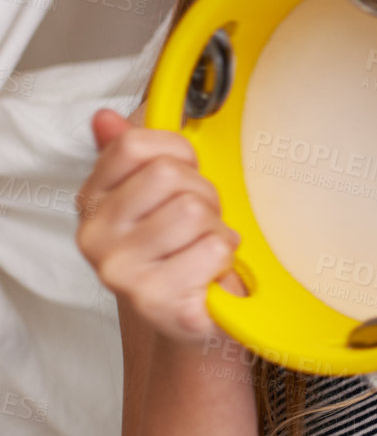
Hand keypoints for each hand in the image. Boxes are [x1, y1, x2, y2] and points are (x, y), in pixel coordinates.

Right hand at [75, 107, 245, 341]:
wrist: (190, 317)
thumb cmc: (179, 249)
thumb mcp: (155, 197)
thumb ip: (131, 156)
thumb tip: (106, 119)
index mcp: (92, 203)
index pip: (133, 146)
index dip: (176, 154)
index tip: (184, 176)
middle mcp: (95, 238)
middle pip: (169, 175)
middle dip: (202, 193)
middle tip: (199, 222)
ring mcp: (121, 272)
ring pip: (193, 211)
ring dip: (215, 227)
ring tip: (203, 247)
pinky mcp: (157, 301)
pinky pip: (213, 248)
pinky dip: (225, 255)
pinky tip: (210, 271)